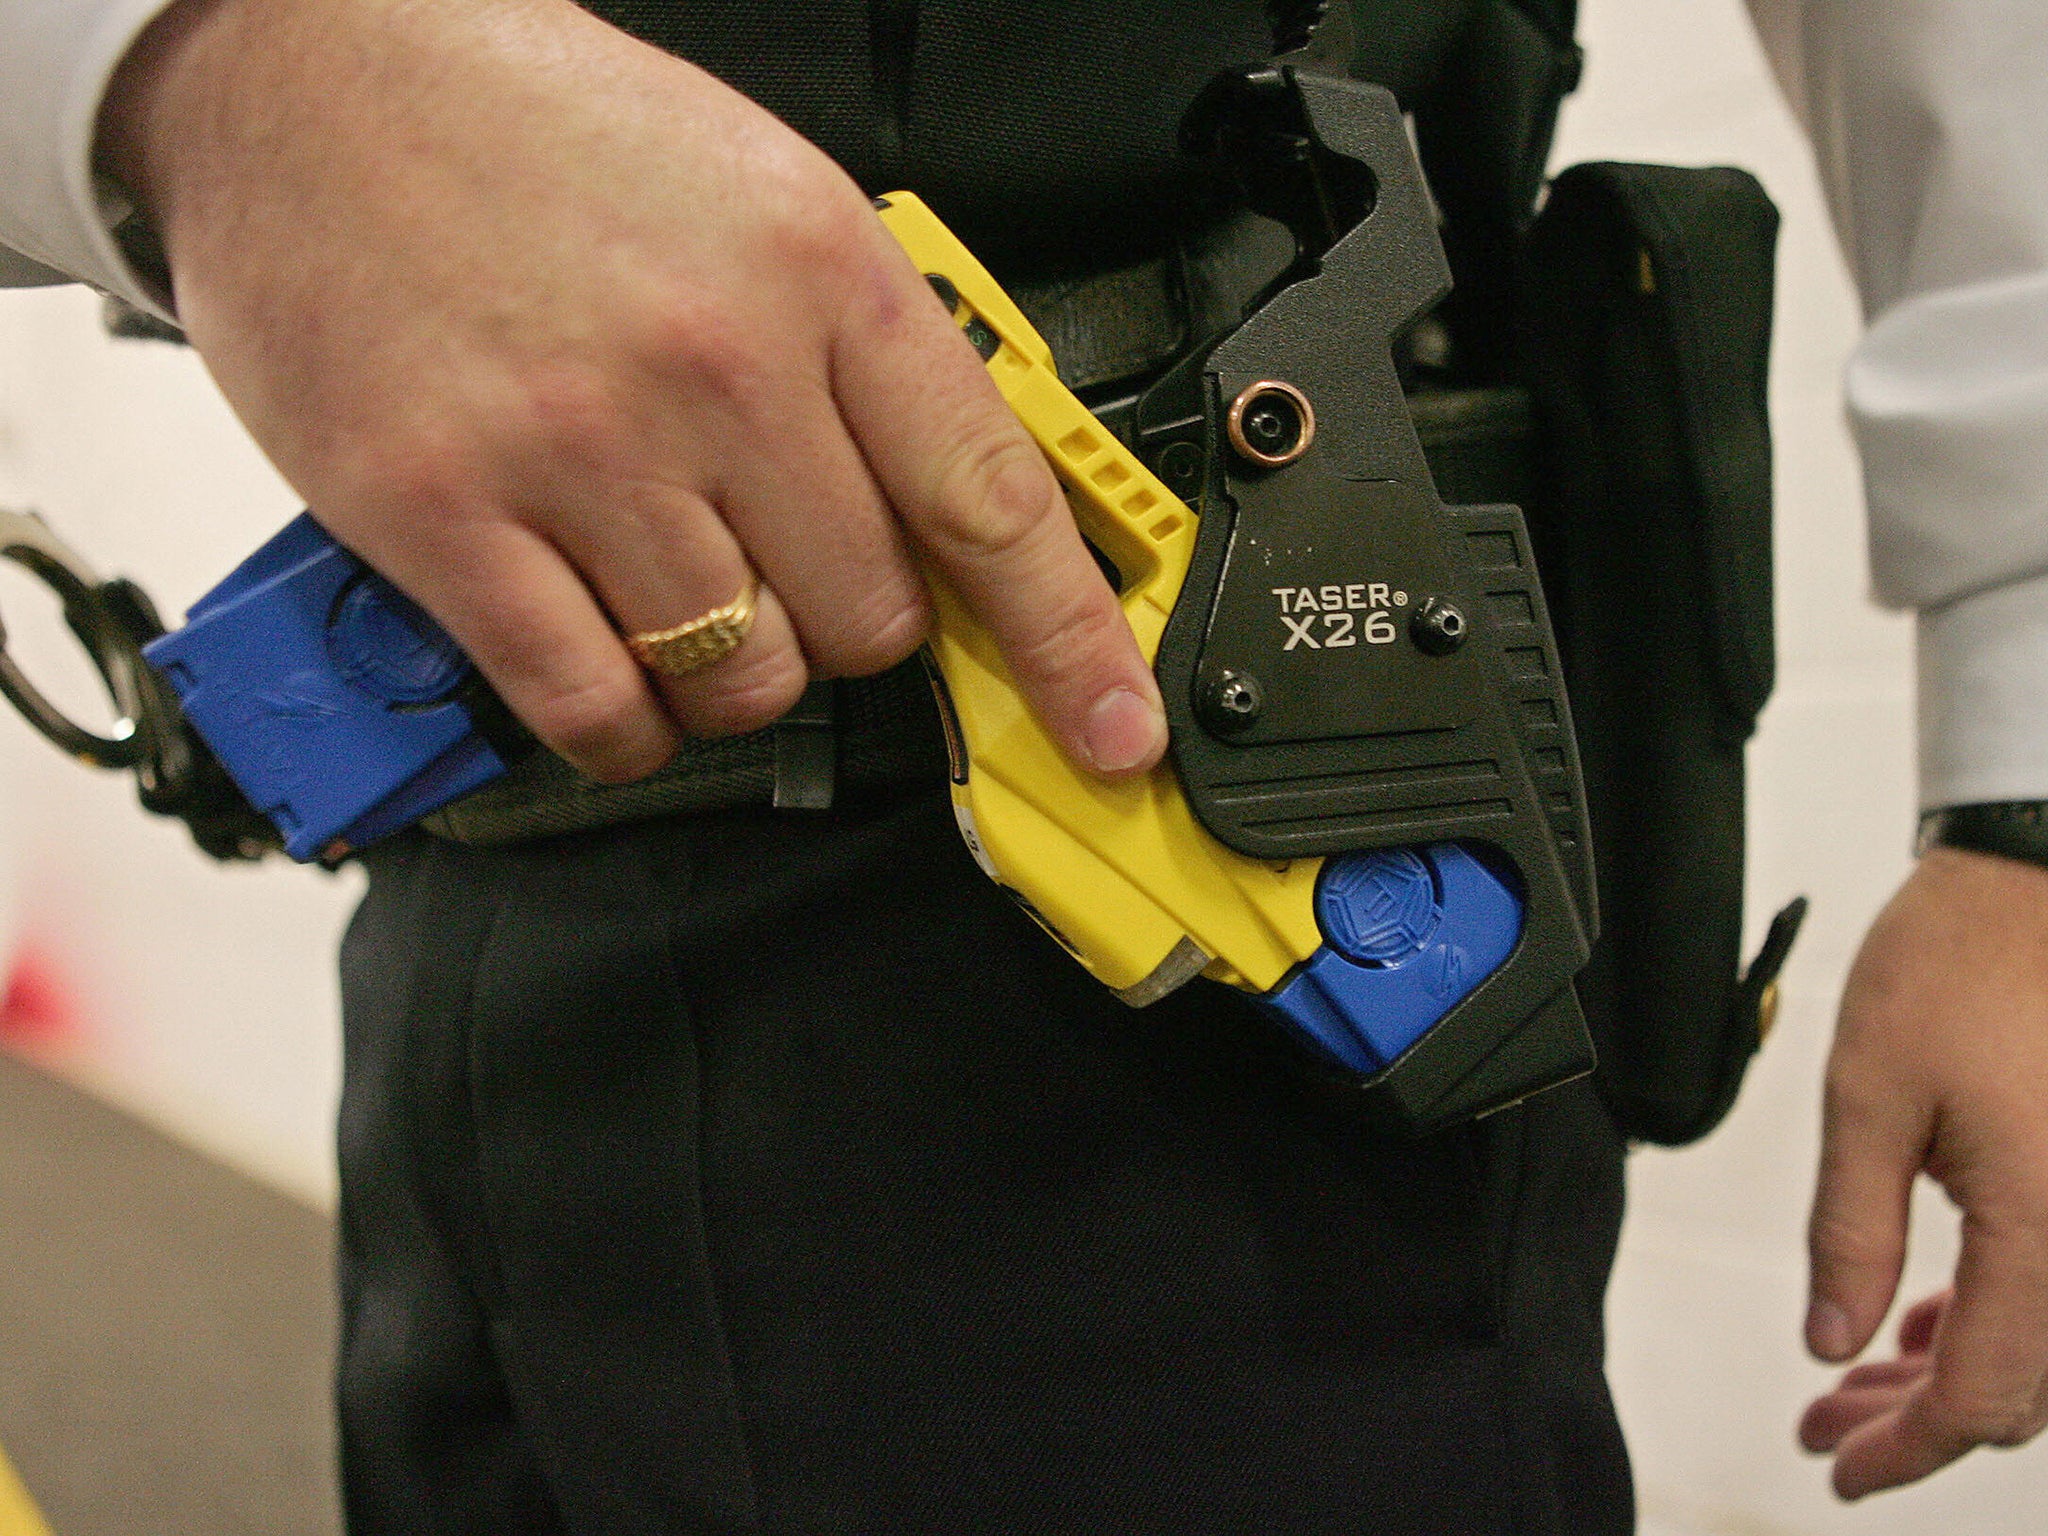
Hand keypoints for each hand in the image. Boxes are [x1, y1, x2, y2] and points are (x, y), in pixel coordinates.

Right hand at [96, 0, 1166, 782]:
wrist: (316, 68)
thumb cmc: (545, 135)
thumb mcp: (763, 200)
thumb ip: (864, 361)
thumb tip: (953, 519)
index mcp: (819, 272)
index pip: (990, 500)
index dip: (1068, 640)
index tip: (1113, 727)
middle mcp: (715, 366)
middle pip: (869, 618)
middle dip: (850, 624)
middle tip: (789, 568)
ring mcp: (578, 448)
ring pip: (744, 679)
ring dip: (734, 673)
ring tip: (681, 593)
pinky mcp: (445, 517)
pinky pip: (594, 706)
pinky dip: (626, 725)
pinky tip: (613, 672)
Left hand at [1802, 846, 2047, 1497]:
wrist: (2039, 872)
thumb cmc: (1962, 958)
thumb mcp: (1868, 1096)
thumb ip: (1850, 1232)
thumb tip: (1831, 1340)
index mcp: (2047, 1225)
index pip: (1982, 1393)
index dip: (1905, 1446)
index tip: (1840, 1464)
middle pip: (2020, 1385)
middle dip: (1917, 1418)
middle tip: (1826, 1427)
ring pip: (2040, 1343)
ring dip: (1950, 1369)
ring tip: (1854, 1380)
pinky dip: (1991, 1314)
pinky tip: (1920, 1320)